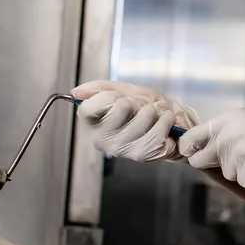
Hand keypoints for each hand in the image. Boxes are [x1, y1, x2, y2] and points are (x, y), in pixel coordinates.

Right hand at [71, 80, 198, 161]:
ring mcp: (121, 149)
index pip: (87, 109)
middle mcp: (102, 139)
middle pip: (121, 107)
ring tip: (155, 114)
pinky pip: (157, 132)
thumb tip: (76, 93)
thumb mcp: (119, 90)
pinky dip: (166, 122)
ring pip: (144, 118)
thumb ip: (97, 89)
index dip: (107, 97)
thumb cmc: (141, 105)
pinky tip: (164, 123)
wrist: (168, 119)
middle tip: (141, 106)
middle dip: (137, 101)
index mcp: (92, 122)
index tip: (119, 97)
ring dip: (156, 111)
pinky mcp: (141, 155)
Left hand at [177, 109, 244, 189]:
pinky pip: (244, 183)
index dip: (188, 148)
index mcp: (227, 120)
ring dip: (241, 171)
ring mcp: (238, 156)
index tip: (190, 153)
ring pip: (227, 173)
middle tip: (236, 159)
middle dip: (211, 164)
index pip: (191, 138)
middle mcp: (228, 137)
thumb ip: (223, 133)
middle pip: (200, 160)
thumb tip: (198, 148)